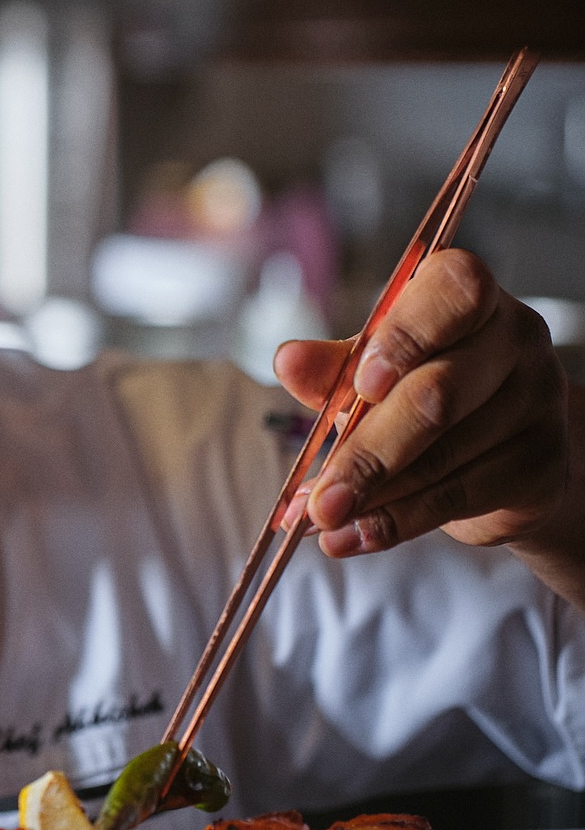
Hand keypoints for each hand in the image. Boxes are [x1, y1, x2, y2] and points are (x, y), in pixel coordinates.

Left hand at [273, 249, 569, 558]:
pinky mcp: (541, 466)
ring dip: (373, 495)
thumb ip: (336, 366)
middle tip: (317, 496)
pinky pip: (459, 496)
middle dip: (368, 451)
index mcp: (472, 297)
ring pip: (443, 457)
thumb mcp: (376, 367)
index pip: (453, 294)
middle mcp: (516, 341)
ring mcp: (538, 404)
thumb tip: (288, 361)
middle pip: (439, 394)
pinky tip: (356, 535)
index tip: (361, 385)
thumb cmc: (429, 384)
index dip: (406, 339)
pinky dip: (397, 521)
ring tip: (320, 519)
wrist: (501, 447)